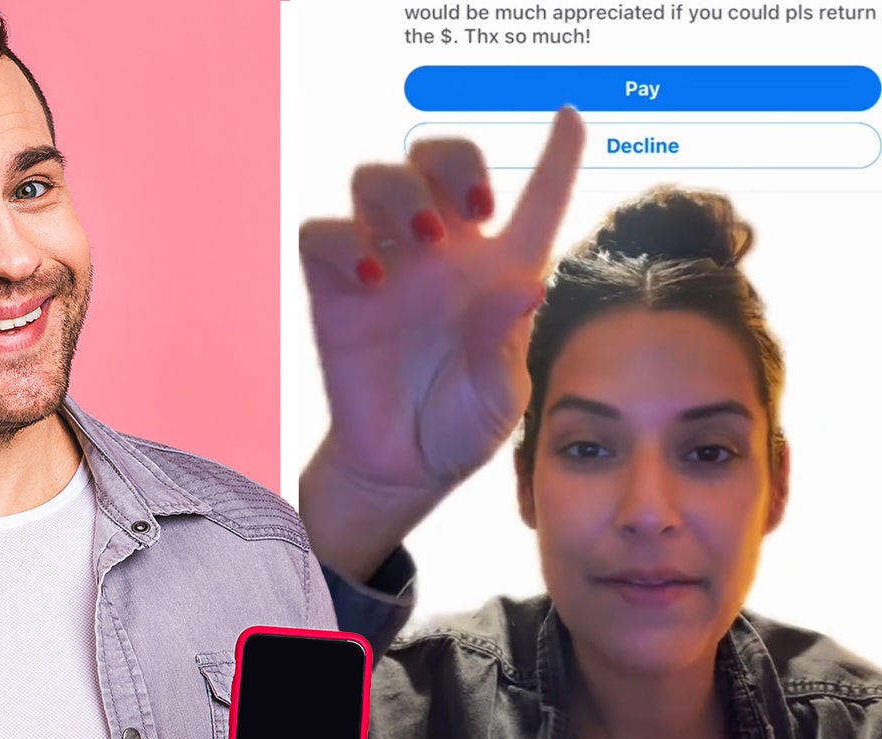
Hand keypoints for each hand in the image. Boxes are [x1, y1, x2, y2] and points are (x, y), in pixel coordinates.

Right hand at [296, 109, 584, 579]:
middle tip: (468, 208)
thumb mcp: (501, 397)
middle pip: (438, 159)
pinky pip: (323, 234)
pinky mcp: (334, 289)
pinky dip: (342, 242)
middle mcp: (442, 254)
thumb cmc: (460, 428)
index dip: (557, 154)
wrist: (400, 466)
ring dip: (400, 193)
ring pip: (377, 179)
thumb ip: (505, 343)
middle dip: (453, 159)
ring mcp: (384, 265)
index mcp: (500, 269)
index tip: (570, 117)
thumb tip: (523, 289)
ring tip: (421, 240)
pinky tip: (369, 279)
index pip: (536, 198)